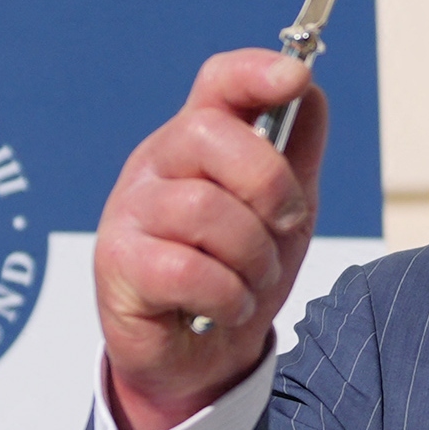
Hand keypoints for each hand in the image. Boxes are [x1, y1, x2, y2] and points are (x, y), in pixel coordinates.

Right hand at [94, 49, 327, 429]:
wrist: (204, 358)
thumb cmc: (239, 272)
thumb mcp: (284, 211)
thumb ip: (297, 152)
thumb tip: (309, 89)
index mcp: (198, 141)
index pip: (218, 83)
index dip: (255, 72)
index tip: (295, 77)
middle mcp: (158, 164)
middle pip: (209, 134)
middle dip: (268, 183)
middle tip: (283, 224)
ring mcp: (130, 211)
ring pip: (203, 209)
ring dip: (252, 256)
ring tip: (252, 280)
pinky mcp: (118, 264)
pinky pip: (187, 269)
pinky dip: (227, 296)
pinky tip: (225, 307)